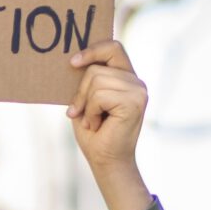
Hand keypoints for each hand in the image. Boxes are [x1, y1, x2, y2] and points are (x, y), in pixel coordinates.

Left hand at [65, 40, 152, 209]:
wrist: (106, 161)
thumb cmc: (94, 133)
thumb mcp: (86, 100)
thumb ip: (88, 79)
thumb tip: (73, 59)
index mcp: (127, 77)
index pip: (113, 47)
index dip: (93, 50)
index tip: (72, 63)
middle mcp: (136, 81)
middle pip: (97, 68)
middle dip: (81, 91)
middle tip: (80, 112)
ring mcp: (138, 91)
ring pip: (96, 80)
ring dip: (86, 105)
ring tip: (93, 121)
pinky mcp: (134, 102)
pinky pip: (100, 95)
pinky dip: (91, 112)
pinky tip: (98, 125)